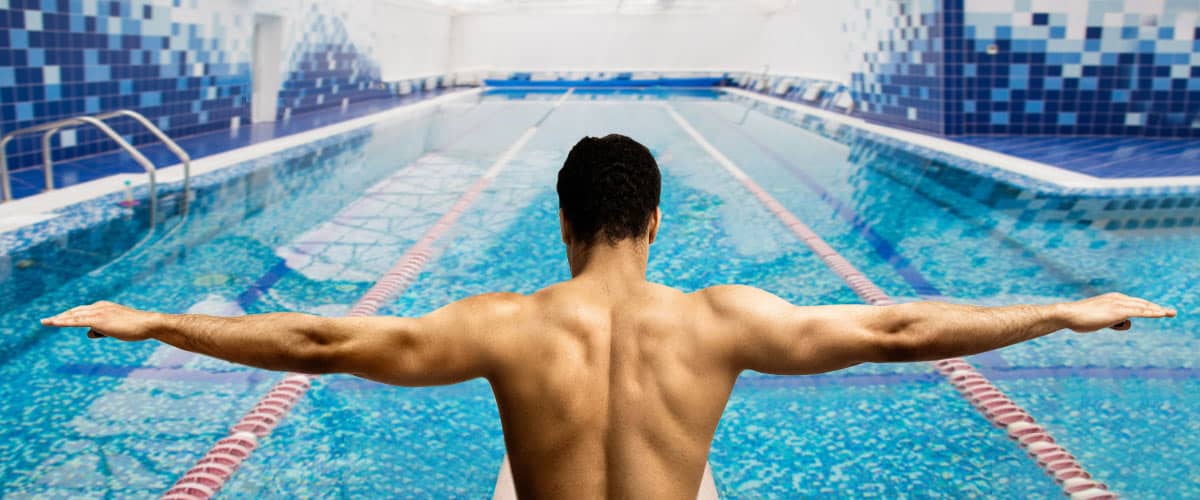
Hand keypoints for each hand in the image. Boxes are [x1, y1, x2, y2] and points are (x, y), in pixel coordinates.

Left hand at [41, 301, 160, 340]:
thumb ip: (102, 330)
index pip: (83, 311)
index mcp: (104, 307)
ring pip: (72, 315)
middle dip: (61, 316)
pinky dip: (62, 321)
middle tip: (47, 321)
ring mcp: (97, 312)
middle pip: (74, 311)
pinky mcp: (97, 320)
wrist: (148, 324)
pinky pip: (75, 320)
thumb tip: (89, 333)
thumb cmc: (137, 327)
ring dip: (57, 319)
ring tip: (45, 322)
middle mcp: (98, 306)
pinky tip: (51, 323)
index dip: (71, 315)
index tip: (61, 318)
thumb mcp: (117, 328)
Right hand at [1061, 293, 1175, 332]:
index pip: (1134, 303)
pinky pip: (1141, 312)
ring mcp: (1119, 304)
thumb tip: (1123, 324)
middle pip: (1142, 303)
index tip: (1156, 310)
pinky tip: (1162, 314)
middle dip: (1157, 308)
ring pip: (1144, 307)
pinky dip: (1153, 312)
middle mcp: (1118, 298)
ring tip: (1172, 313)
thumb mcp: (1097, 320)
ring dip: (1159, 310)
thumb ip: (1111, 321)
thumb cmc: (1078, 318)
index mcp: (1112, 298)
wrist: (1068, 314)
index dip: (1146, 306)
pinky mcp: (1119, 311)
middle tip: (1171, 312)